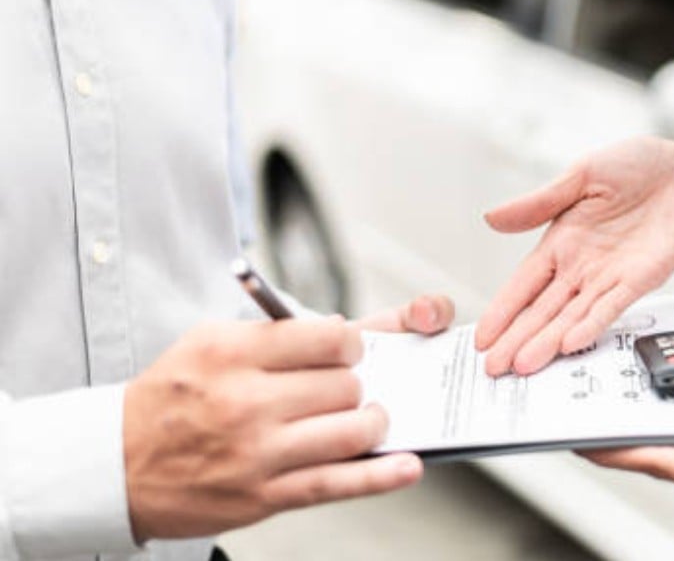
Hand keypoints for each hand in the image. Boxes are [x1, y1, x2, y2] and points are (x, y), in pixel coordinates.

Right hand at [123, 296, 453, 541]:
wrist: (114, 464)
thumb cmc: (174, 397)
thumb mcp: (213, 344)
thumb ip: (280, 334)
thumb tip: (352, 329)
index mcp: (234, 352)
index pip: (327, 336)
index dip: (352, 342)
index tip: (350, 350)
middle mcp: (246, 400)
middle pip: (346, 385)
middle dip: (358, 385)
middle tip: (345, 390)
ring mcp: (257, 452)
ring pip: (351, 431)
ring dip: (372, 424)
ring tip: (366, 420)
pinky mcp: (263, 495)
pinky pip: (336, 484)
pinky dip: (380, 476)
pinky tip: (407, 466)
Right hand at [477, 137, 673, 375]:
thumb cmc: (643, 166)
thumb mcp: (583, 175)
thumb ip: (540, 202)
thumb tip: (491, 217)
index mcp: (562, 240)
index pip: (523, 284)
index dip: (502, 311)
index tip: (482, 338)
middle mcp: (582, 265)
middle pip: (542, 310)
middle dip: (516, 339)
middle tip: (493, 370)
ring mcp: (610, 276)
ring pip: (571, 316)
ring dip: (547, 341)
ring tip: (523, 366)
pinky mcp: (641, 279)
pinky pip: (611, 306)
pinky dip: (591, 324)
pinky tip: (570, 343)